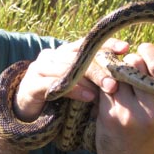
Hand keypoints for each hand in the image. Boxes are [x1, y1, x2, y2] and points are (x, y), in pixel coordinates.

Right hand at [13, 38, 128, 121]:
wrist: (27, 110)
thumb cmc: (58, 96)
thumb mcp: (80, 84)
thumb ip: (95, 78)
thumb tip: (124, 76)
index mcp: (64, 52)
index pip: (87, 43)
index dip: (106, 43)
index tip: (126, 48)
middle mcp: (52, 55)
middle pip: (78, 56)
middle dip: (100, 68)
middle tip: (117, 81)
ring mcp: (39, 67)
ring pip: (67, 68)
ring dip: (89, 79)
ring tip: (107, 89)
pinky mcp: (32, 83)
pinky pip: (54, 84)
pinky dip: (73, 90)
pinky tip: (88, 97)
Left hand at [96, 43, 153, 153]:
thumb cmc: (146, 129)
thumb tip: (146, 49)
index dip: (148, 52)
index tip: (141, 49)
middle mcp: (153, 108)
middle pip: (134, 65)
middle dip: (127, 60)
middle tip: (123, 65)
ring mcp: (131, 112)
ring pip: (115, 73)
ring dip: (110, 69)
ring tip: (110, 72)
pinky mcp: (110, 115)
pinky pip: (102, 86)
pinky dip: (100, 81)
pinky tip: (100, 82)